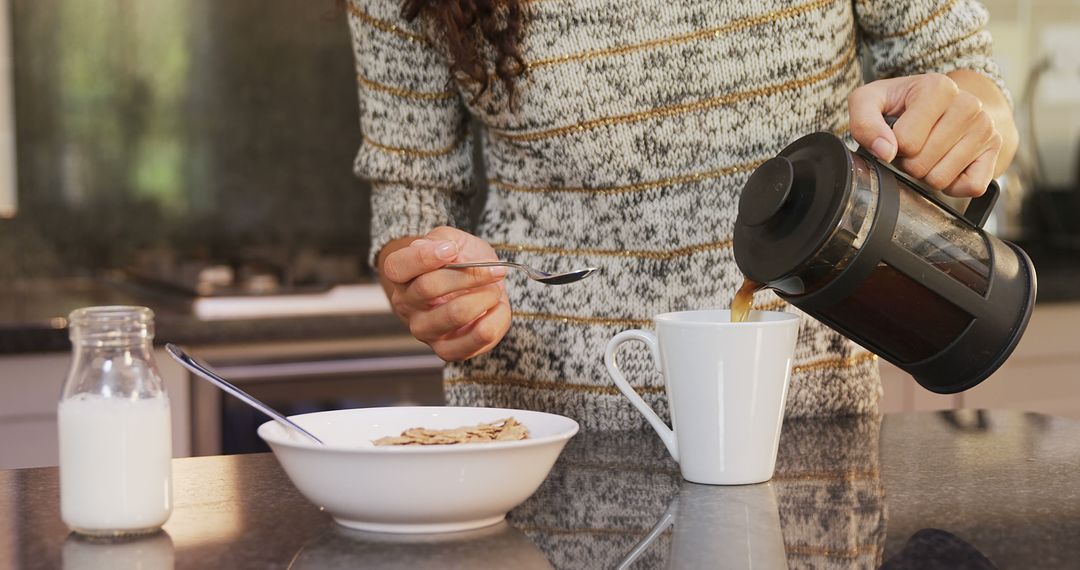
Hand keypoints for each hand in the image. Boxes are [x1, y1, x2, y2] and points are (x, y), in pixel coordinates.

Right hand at [379, 226, 510, 360]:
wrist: (468, 289)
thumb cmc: (457, 263)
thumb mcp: (450, 240)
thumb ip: (443, 239)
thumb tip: (442, 249)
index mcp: (401, 276)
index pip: (398, 267)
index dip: (424, 257)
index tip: (452, 249)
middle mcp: (407, 306)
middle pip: (429, 288)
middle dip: (469, 274)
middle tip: (495, 269)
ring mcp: (426, 331)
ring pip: (455, 314)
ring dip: (485, 297)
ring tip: (495, 289)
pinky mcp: (448, 351)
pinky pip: (477, 338)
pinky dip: (496, 319)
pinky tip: (498, 308)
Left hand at [848, 72, 1003, 196]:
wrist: (944, 102)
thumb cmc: (902, 105)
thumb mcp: (870, 101)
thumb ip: (864, 122)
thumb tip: (884, 151)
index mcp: (938, 87)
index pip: (905, 141)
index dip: (893, 145)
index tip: (898, 133)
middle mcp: (968, 104)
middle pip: (920, 164)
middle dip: (909, 162)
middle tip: (913, 145)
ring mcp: (985, 128)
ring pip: (940, 179)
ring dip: (927, 173)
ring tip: (929, 151)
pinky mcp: (995, 152)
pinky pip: (970, 188)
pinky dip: (953, 185)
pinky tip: (948, 164)